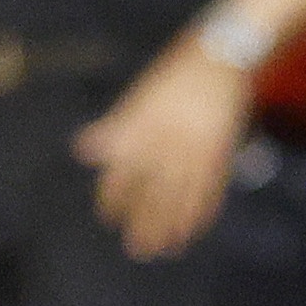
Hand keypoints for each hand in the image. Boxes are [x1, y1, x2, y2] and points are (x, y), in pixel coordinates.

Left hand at [73, 42, 251, 257]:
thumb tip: (82, 149)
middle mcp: (171, 143)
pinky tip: (197, 227)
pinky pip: (213, 187)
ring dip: (176, 224)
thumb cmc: (176, 74)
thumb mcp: (141, 95)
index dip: (115, 197)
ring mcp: (199, 148)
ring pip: (184, 195)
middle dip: (147, 222)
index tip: (109, 217)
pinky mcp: (222, 151)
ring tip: (168, 248)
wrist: (223, 56)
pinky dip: (205, 209)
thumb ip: (116, 127)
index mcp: (146, 128)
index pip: (124, 172)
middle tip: (139, 249)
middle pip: (156, 192)